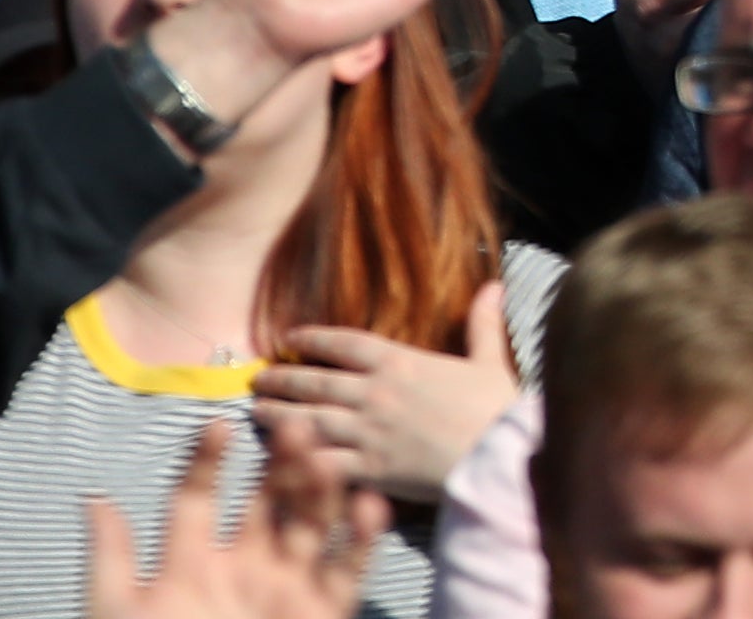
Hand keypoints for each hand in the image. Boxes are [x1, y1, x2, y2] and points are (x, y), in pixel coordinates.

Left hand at [84, 396, 375, 618]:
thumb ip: (110, 559)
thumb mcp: (117, 611)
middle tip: (295, 426)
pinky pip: (349, 567)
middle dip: (281, 462)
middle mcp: (244, 564)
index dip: (207, 460)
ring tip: (326, 458)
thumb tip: (95, 496)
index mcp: (190, 563)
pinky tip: (368, 506)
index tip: (222, 424)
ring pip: (311, 522)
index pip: (197, 497)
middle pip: (266, 499)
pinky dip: (363, 537)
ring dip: (322, 487)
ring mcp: (288, 584)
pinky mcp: (325, 608)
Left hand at [251, 287, 516, 505]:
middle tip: (257, 378)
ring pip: (306, 419)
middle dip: (281, 377)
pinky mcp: (366, 468)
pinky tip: (273, 455)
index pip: (345, 343)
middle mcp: (375, 393)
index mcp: (401, 363)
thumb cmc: (496, 408)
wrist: (497, 455)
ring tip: (255, 411)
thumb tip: (493, 285)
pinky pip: (319, 460)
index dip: (313, 338)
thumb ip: (483, 324)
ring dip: (276, 414)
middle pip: (314, 381)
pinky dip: (293, 458)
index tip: (289, 338)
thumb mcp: (491, 360)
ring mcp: (366, 431)